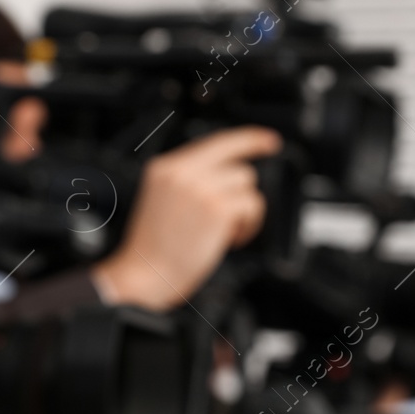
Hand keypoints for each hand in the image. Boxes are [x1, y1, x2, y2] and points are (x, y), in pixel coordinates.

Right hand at [91, 127, 282, 309]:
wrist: (145, 274)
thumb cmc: (154, 248)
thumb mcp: (163, 199)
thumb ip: (190, 180)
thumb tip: (228, 174)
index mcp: (166, 167)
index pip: (216, 142)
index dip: (249, 138)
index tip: (269, 140)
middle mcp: (183, 172)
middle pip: (237, 161)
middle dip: (245, 187)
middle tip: (255, 194)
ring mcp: (201, 188)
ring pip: (246, 183)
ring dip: (244, 209)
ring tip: (227, 230)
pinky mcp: (217, 208)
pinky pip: (252, 204)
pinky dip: (249, 224)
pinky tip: (231, 238)